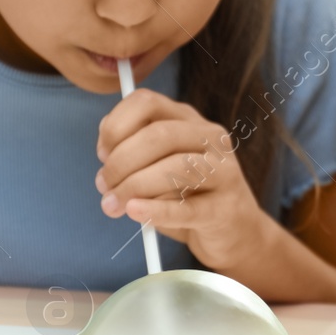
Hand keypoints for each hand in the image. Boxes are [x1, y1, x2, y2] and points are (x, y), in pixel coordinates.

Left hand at [96, 88, 270, 270]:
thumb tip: (105, 153)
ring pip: (175, 167)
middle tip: (104, 186)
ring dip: (134, 186)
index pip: (147, 102)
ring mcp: (224, 172)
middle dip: (120, 161)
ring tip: (113, 205)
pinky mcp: (225, 209)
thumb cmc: (188, 196)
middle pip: (159, 135)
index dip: (116, 124)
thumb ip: (133, 152)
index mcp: (189, 120)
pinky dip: (155, 210)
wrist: (234, 232)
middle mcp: (210, 138)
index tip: (102, 153)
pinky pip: (187, 208)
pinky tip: (135, 211)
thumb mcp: (159, 165)